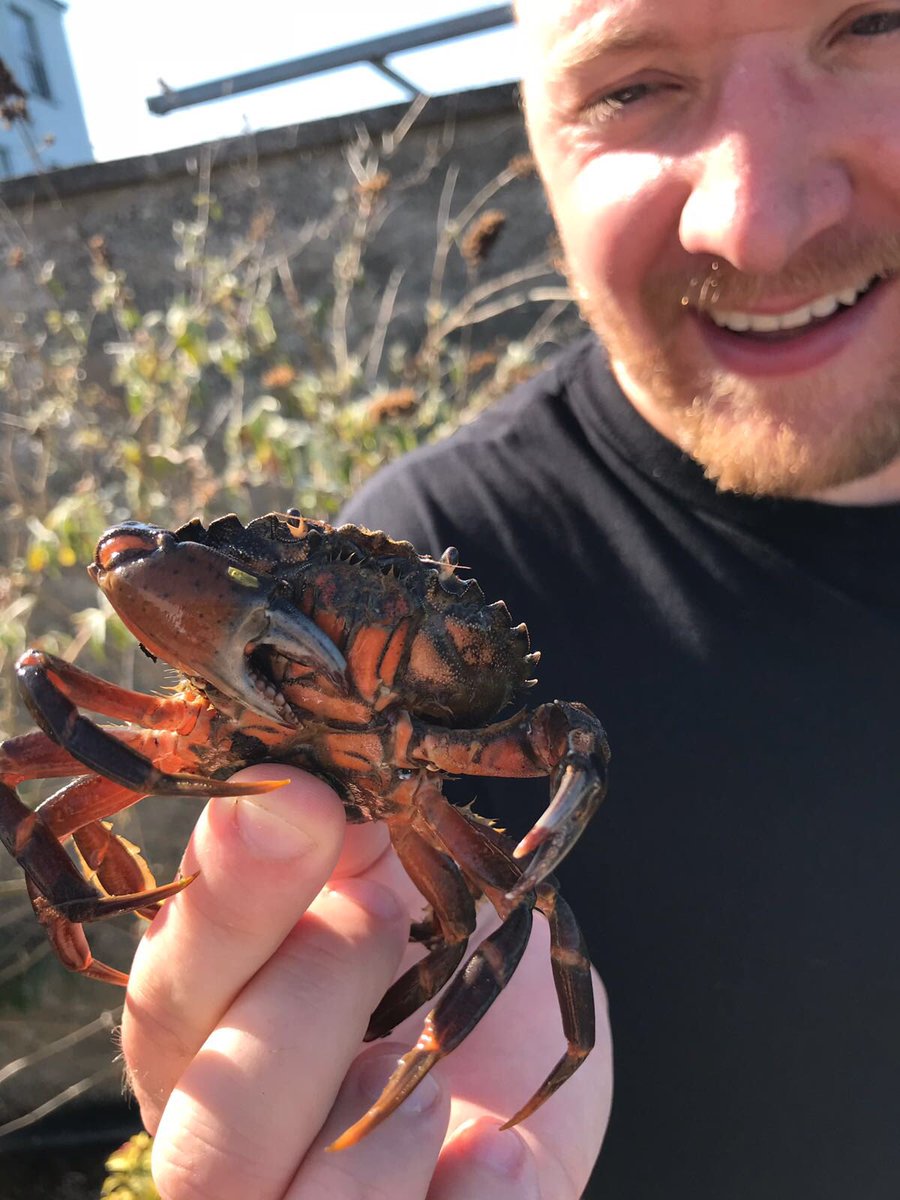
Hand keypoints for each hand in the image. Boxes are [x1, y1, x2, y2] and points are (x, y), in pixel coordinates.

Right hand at [121, 765, 611, 1198]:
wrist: (527, 1051)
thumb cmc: (442, 955)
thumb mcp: (400, 884)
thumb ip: (340, 851)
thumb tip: (301, 784)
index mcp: (207, 1047)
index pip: (168, 999)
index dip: (231, 898)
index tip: (303, 796)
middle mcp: (235, 1155)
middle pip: (205, 1142)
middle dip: (311, 1007)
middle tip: (384, 923)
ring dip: (377, 1128)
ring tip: (436, 1070)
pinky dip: (473, 1197)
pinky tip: (496, 1148)